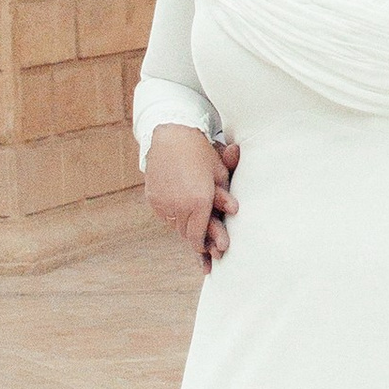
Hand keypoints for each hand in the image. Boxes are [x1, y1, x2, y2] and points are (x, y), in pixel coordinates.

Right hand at [145, 126, 237, 269]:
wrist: (172, 134)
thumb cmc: (202, 153)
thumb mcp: (219, 173)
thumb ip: (224, 196)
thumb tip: (235, 211)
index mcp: (200, 201)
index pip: (200, 237)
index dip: (206, 247)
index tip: (213, 253)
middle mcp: (180, 206)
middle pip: (188, 234)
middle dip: (197, 239)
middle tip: (207, 253)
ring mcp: (164, 203)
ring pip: (176, 225)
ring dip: (185, 226)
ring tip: (194, 226)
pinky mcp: (153, 198)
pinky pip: (165, 215)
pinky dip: (173, 215)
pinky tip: (180, 207)